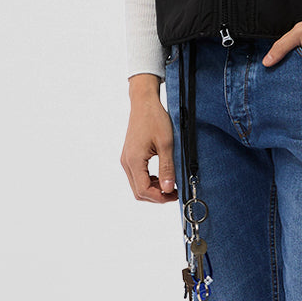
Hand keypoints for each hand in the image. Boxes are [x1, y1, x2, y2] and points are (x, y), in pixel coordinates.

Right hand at [121, 80, 178, 203]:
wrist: (144, 103)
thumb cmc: (154, 119)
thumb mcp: (166, 144)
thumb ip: (167, 168)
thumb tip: (168, 189)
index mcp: (134, 160)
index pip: (143, 190)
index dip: (160, 197)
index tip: (175, 194)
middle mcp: (126, 162)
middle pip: (138, 192)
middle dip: (156, 196)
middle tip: (174, 192)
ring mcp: (126, 159)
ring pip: (137, 185)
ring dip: (153, 189)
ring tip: (170, 183)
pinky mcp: (129, 156)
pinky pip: (137, 176)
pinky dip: (149, 181)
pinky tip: (162, 176)